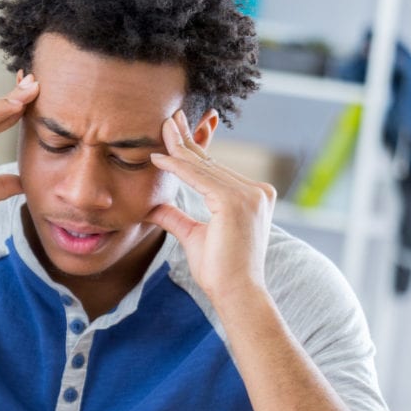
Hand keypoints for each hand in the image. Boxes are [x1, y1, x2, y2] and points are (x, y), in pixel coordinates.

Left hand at [145, 111, 276, 299]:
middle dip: (186, 138)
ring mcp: (250, 195)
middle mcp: (256, 191)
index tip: (176, 130)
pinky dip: (177, 167)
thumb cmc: (219, 271)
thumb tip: (153, 208)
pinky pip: (199, 178)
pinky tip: (158, 157)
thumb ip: (176, 218)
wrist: (236, 293)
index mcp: (252, 197)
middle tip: (168, 116)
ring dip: (178, 147)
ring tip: (159, 127)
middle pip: (211, 162)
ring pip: (204, 167)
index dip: (193, 149)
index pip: (215, 168)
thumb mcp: (193, 236)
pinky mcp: (237, 201)